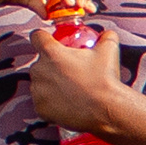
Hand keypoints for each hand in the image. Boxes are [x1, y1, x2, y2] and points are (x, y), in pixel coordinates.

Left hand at [20, 13, 145, 144]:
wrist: (106, 110)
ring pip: (39, 83)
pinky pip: (42, 102)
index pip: (37, 36)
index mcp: (51, 52)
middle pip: (39, 63)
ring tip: (69, 90)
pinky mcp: (40, 108)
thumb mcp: (109, 50)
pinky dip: (51, 103)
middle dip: (51, 66)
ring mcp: (38, 91)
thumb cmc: (104, 80)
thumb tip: (107, 34)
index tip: (49, 43)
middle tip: (69, 72)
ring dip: (50, 85)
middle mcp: (39, 70)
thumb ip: (105, 37)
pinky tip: (67, 103)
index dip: (43, 38)